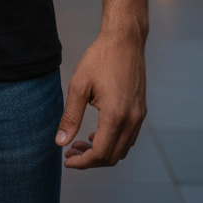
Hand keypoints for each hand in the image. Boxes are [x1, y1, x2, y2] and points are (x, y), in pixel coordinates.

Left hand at [54, 31, 146, 167]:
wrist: (125, 40)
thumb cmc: (101, 58)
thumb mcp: (79, 85)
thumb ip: (70, 116)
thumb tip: (60, 142)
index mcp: (115, 116)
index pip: (100, 154)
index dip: (82, 162)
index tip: (66, 159)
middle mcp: (131, 120)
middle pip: (112, 157)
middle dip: (90, 160)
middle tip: (70, 151)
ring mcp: (139, 116)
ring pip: (122, 150)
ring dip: (103, 152)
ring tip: (81, 142)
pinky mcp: (141, 111)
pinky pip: (129, 138)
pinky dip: (114, 143)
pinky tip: (98, 133)